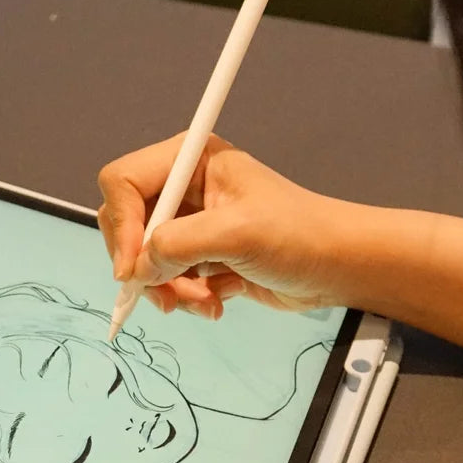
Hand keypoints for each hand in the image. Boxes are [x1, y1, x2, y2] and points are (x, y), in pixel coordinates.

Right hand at [97, 134, 357, 318]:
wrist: (339, 266)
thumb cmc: (300, 236)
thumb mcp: (237, 234)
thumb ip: (178, 245)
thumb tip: (138, 269)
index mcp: (191, 159)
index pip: (123, 181)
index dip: (123, 226)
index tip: (134, 268)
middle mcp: (185, 186)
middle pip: (128, 223)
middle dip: (146, 265)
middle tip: (168, 297)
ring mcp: (193, 222)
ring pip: (146, 259)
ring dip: (170, 288)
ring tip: (206, 303)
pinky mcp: (202, 254)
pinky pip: (169, 278)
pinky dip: (187, 297)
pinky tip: (218, 301)